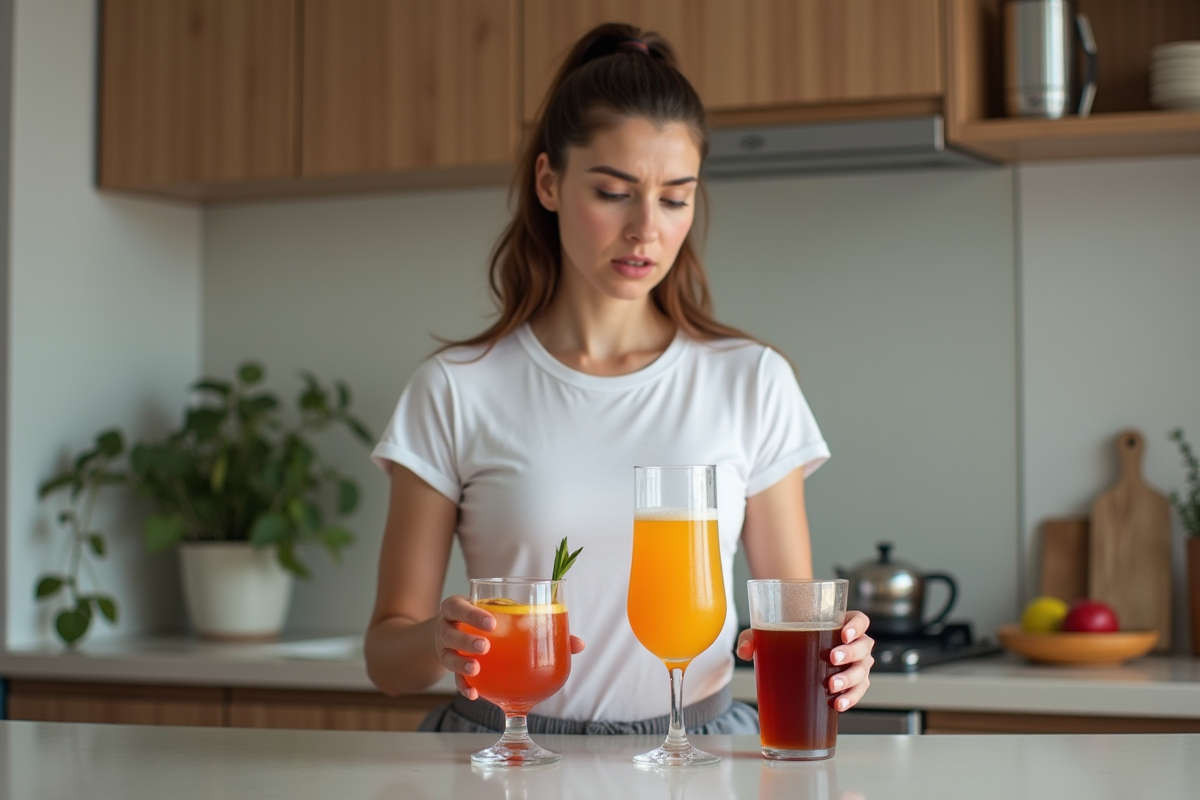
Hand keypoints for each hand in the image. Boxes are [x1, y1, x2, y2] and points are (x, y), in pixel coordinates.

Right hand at [436, 595, 585, 699]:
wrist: (458, 631)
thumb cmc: (491, 619)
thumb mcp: (505, 614)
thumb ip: (536, 623)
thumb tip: (579, 644)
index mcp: (459, 608)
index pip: (458, 606)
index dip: (472, 613)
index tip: (492, 622)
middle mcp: (447, 627)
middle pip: (449, 633)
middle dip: (467, 640)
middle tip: (486, 646)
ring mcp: (446, 649)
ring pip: (448, 657)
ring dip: (462, 665)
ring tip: (477, 670)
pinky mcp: (451, 669)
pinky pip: (454, 680)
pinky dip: (464, 687)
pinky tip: (475, 695)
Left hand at [735, 610, 874, 711]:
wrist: (790, 656)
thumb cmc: (786, 637)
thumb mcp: (767, 633)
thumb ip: (753, 638)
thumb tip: (744, 650)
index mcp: (839, 623)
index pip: (860, 620)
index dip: (857, 626)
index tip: (844, 633)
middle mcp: (852, 644)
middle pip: (864, 646)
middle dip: (851, 654)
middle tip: (832, 658)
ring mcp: (853, 665)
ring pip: (863, 670)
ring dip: (851, 680)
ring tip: (832, 686)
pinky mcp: (848, 684)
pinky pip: (858, 691)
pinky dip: (851, 698)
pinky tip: (838, 704)